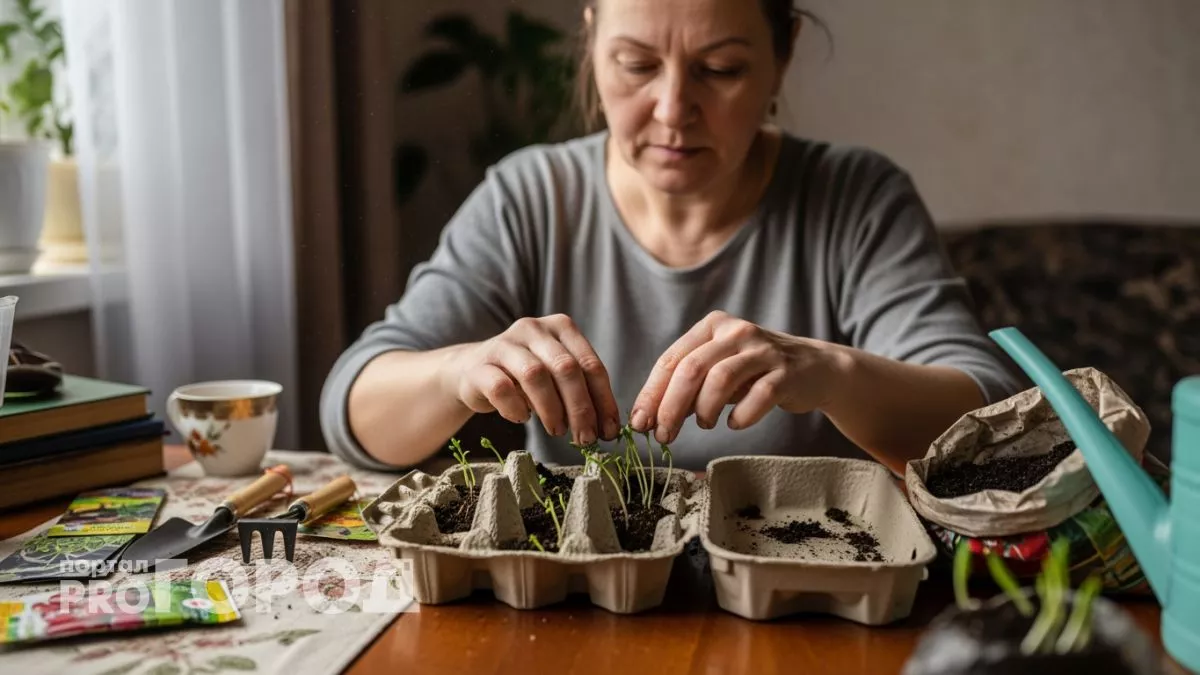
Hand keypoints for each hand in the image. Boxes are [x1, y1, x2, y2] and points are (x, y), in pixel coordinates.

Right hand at [443, 314, 621, 444]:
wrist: (472, 370)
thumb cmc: (524, 377)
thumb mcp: (557, 377)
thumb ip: (581, 391)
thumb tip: (606, 427)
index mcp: (561, 327)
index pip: (590, 364)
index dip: (603, 400)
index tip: (608, 430)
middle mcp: (533, 329)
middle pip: (566, 368)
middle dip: (580, 408)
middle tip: (585, 438)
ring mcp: (504, 344)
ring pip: (535, 375)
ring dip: (551, 410)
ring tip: (557, 430)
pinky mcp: (480, 366)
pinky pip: (501, 389)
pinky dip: (516, 409)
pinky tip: (522, 418)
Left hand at [630, 311, 845, 443]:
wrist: (814, 369)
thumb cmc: (755, 373)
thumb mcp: (718, 372)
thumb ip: (686, 389)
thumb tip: (648, 418)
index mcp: (712, 326)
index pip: (671, 359)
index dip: (652, 393)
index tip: (639, 423)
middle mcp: (736, 331)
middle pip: (691, 368)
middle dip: (670, 406)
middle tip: (663, 436)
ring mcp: (763, 350)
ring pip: (720, 379)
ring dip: (704, 410)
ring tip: (704, 424)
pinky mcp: (786, 371)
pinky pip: (759, 396)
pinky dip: (742, 415)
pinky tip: (735, 423)